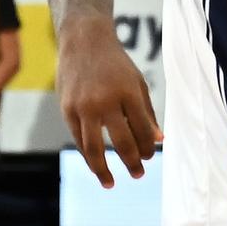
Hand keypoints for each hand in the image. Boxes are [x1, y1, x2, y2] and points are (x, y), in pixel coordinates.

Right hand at [57, 16, 161, 188]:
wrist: (85, 42)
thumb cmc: (117, 65)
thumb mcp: (137, 83)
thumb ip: (148, 112)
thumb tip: (159, 140)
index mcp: (129, 93)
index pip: (142, 129)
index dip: (149, 146)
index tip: (151, 156)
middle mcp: (106, 101)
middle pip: (121, 142)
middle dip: (132, 162)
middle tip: (139, 174)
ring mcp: (84, 107)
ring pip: (94, 148)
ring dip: (103, 169)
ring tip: (112, 183)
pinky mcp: (67, 110)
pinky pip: (78, 139)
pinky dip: (88, 154)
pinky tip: (96, 165)